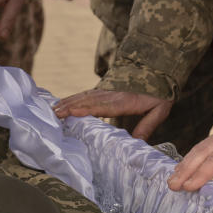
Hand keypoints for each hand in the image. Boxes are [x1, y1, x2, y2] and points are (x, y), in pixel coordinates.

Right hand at [53, 88, 173, 141]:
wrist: (157, 69)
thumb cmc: (158, 93)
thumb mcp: (159, 110)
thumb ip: (148, 125)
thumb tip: (137, 142)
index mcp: (123, 101)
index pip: (102, 106)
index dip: (86, 109)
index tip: (71, 113)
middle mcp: (110, 94)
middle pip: (86, 101)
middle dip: (69, 107)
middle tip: (53, 115)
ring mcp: (104, 90)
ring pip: (82, 97)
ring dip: (66, 103)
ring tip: (52, 110)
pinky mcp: (102, 89)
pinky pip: (84, 94)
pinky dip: (71, 98)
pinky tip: (61, 102)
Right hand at [168, 114, 212, 191]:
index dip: (201, 174)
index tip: (189, 187)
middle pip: (200, 154)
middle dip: (184, 170)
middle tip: (171, 186)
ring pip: (198, 149)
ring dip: (184, 164)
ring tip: (172, 180)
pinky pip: (201, 146)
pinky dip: (190, 157)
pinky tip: (183, 166)